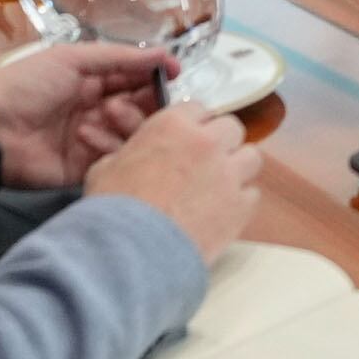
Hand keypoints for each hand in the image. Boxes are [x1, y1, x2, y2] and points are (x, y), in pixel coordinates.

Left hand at [0, 42, 171, 186]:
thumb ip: (119, 58)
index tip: (174, 73)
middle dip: (148, 101)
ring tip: (108, 113)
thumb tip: (164, 55)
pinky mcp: (85, 167)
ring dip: (126, 121)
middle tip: (151, 99)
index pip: (134, 78)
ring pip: (131, 133)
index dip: (154, 75)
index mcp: (90, 81)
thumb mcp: (71, 58)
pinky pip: (112, 158)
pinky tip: (86, 135)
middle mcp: (95, 110)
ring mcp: (91, 140)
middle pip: (138, 107)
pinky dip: (105, 144)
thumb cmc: (26, 86)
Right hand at [83, 102, 259, 260]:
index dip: (192, 124)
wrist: (132, 249)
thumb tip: (133, 157)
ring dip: (237, 168)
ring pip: (251, 157)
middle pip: (231, 128)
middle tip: (205, 162)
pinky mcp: (242, 205)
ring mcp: (230, 173)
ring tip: (220, 186)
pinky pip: (252, 194)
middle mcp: (208, 142)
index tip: (186, 139)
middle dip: (220, 142)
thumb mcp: (106, 168)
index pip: (197, 108)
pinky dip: (240, 202)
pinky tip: (223, 213)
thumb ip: (131, 153)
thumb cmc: (114, 206)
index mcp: (173, 125)